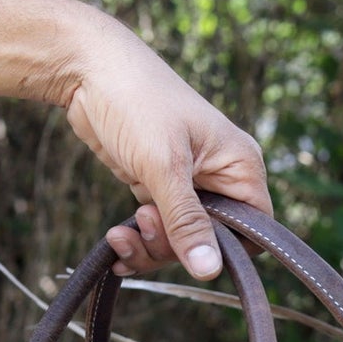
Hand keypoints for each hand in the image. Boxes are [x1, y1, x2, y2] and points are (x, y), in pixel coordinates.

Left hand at [62, 17, 270, 280]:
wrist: (87, 70)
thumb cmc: (136, 101)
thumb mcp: (164, 166)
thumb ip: (186, 222)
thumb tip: (210, 271)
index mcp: (239, 166)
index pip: (255, 230)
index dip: (228, 250)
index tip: (192, 248)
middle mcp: (220, 178)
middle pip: (212, 243)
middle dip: (174, 246)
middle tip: (145, 222)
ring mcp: (188, 185)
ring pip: (181, 242)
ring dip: (149, 246)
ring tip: (121, 232)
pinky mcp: (158, 188)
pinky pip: (157, 231)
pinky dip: (137, 242)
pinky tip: (116, 244)